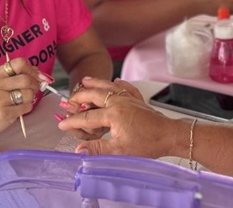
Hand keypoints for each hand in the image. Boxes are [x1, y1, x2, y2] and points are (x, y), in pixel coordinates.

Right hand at [0, 58, 44, 135]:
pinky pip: (27, 107)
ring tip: (23, 100)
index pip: (20, 63)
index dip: (31, 69)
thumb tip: (40, 73)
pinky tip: (19, 108)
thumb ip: (20, 74)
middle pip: (26, 79)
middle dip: (35, 85)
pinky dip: (27, 107)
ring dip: (31, 97)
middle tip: (33, 89)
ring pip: (29, 94)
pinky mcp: (5, 113)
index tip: (36, 76)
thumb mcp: (2, 82)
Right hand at [58, 79, 176, 157]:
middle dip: (80, 97)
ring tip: (85, 80)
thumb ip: (98, 150)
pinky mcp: (139, 101)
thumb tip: (79, 151)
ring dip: (96, 83)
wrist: (170, 135)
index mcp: (113, 114)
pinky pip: (127, 88)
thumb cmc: (148, 143)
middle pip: (95, 95)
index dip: (73, 122)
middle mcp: (120, 102)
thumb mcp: (120, 151)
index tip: (62, 125)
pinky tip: (116, 81)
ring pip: (109, 87)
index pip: (87, 117)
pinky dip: (120, 84)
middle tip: (69, 100)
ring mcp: (130, 99)